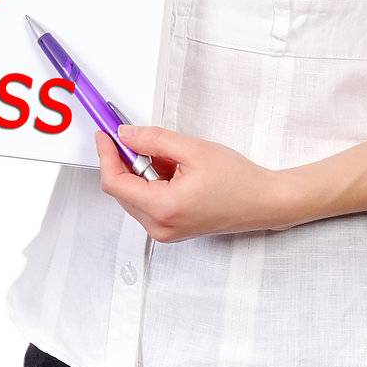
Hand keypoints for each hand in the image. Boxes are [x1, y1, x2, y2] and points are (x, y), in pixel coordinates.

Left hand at [93, 124, 284, 241]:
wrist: (263, 203)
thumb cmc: (237, 180)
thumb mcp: (193, 149)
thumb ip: (153, 140)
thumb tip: (125, 135)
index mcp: (163, 208)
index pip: (115, 183)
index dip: (106, 155)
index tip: (104, 135)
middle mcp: (159, 227)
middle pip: (121, 190)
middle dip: (126, 161)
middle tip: (139, 138)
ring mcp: (164, 231)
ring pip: (133, 195)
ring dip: (141, 172)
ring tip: (171, 159)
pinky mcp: (170, 229)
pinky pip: (147, 202)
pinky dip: (151, 182)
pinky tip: (174, 171)